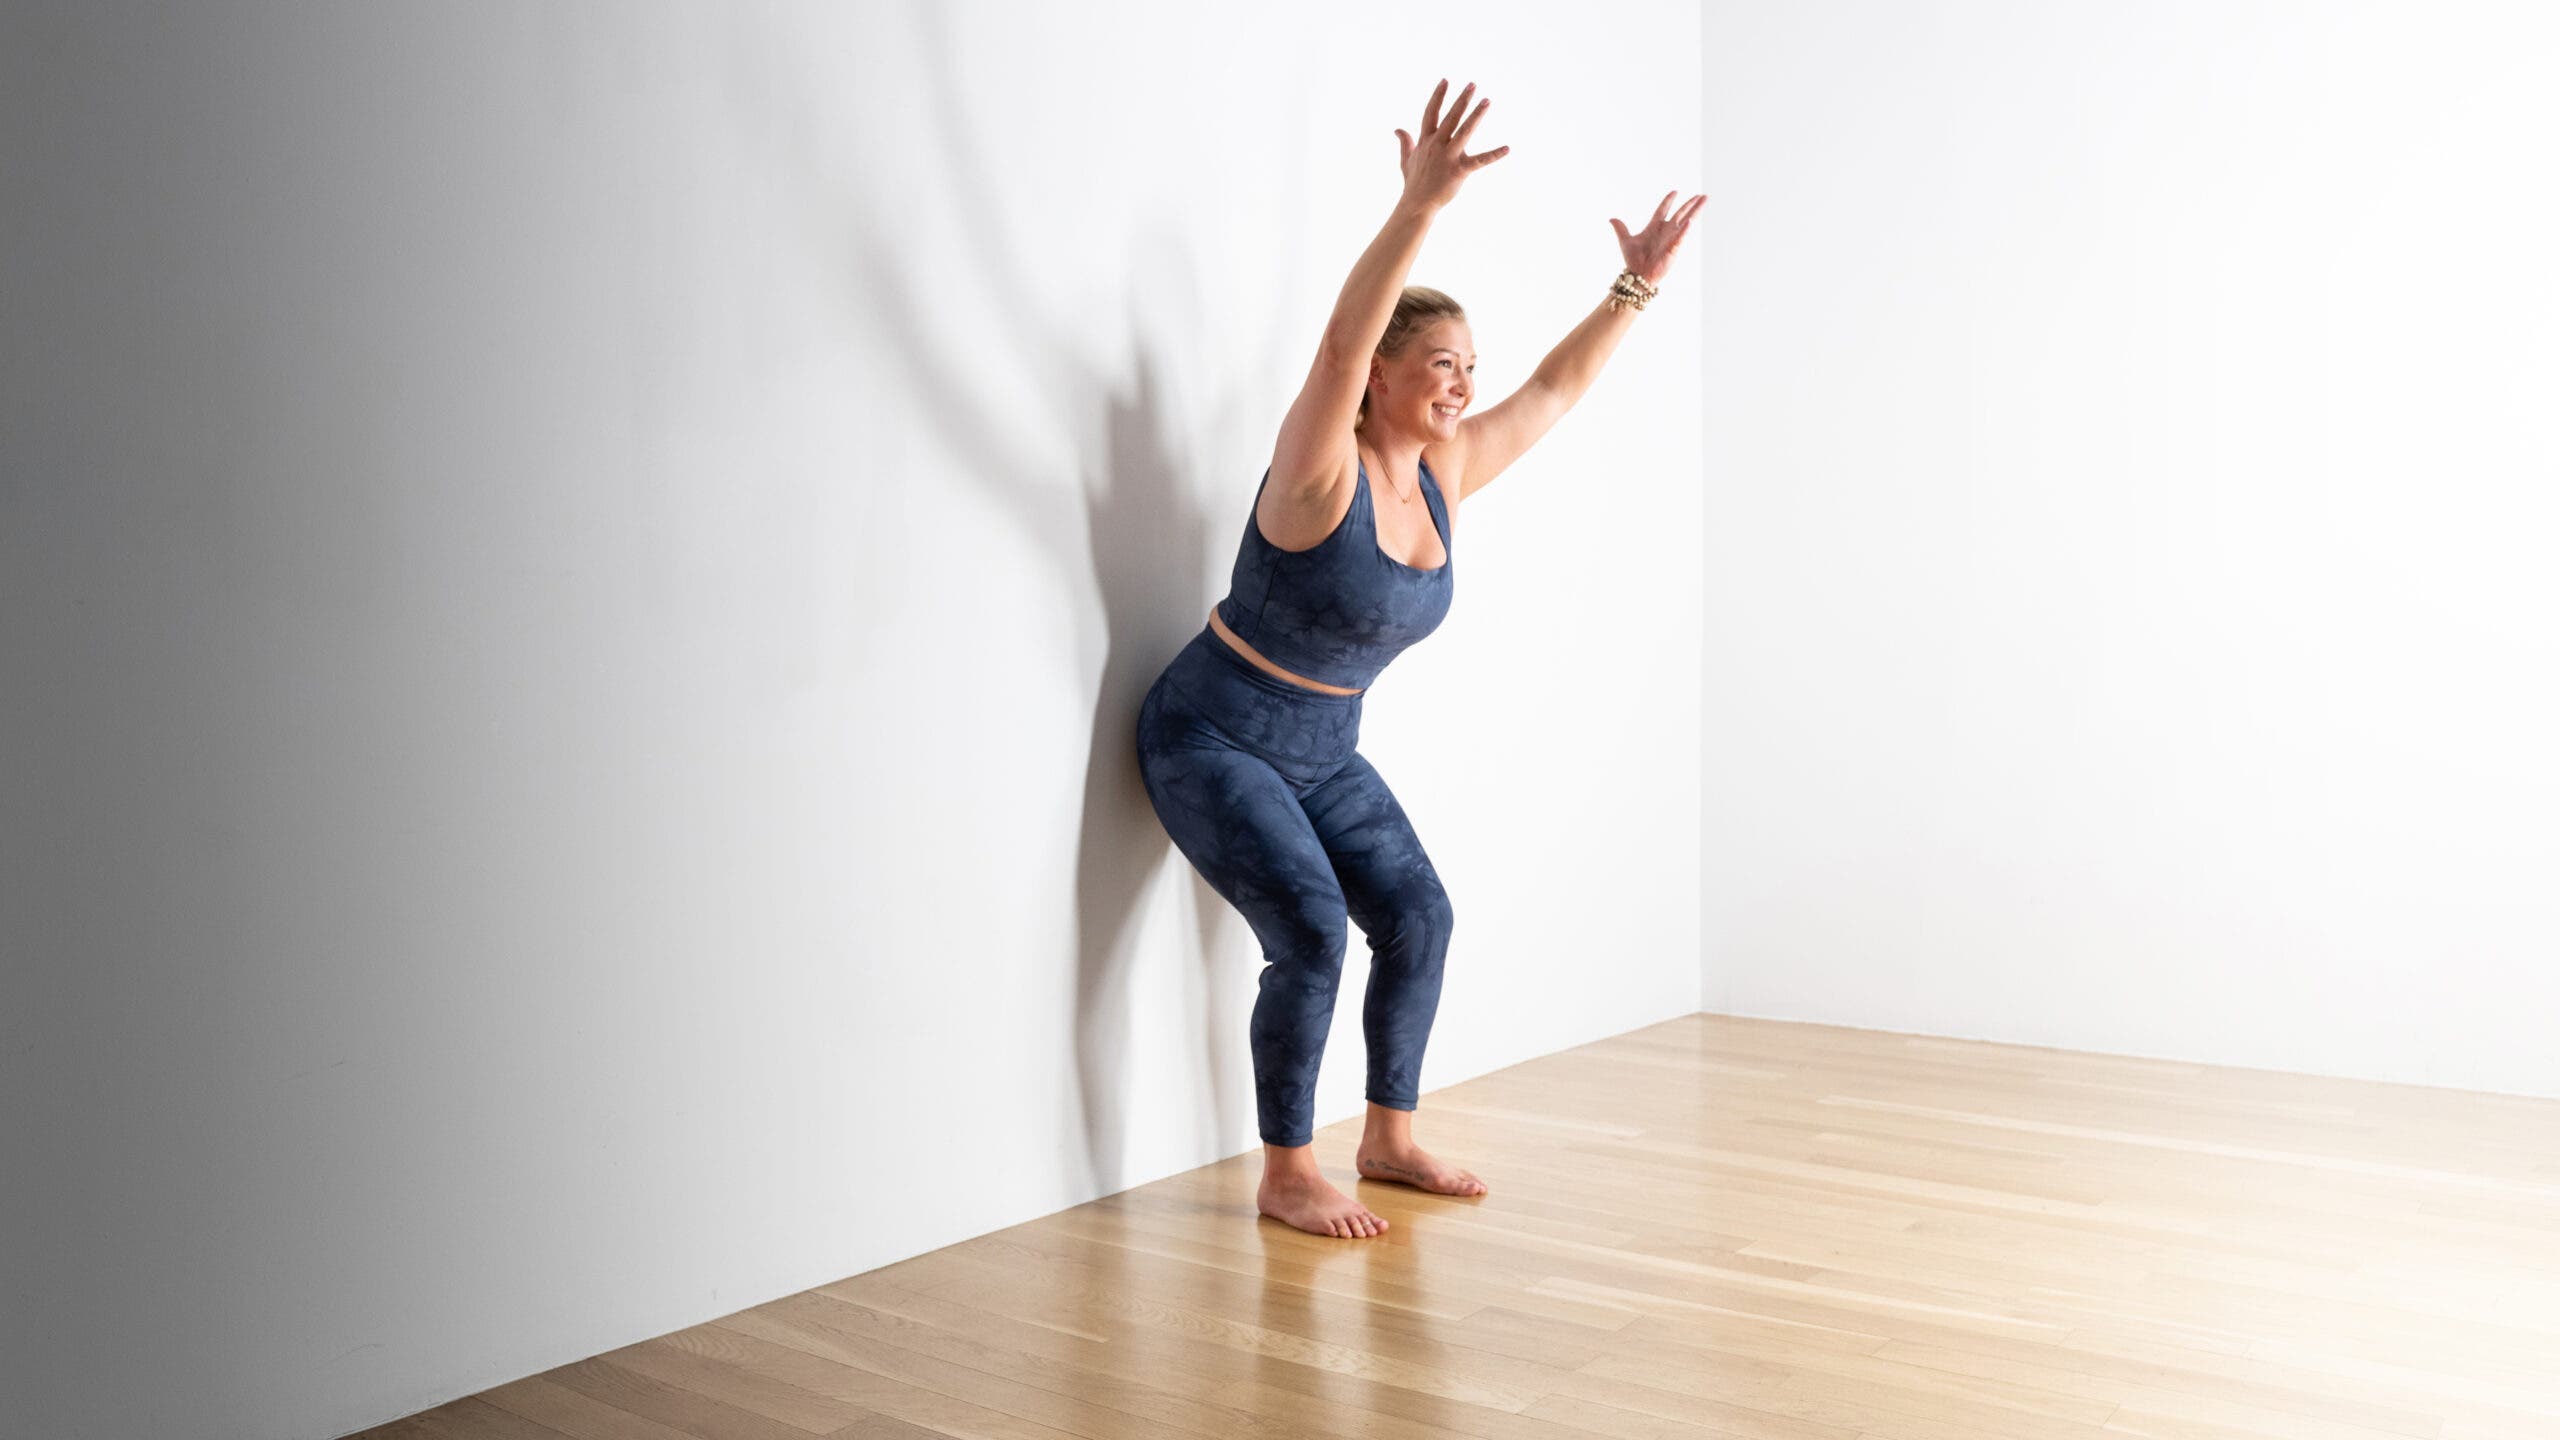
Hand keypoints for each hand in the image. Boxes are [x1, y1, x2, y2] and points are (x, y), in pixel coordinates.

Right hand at [1395, 79, 1508, 211]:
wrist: (1417, 204)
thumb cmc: (1413, 183)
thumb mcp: (1406, 160)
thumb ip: (1405, 142)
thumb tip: (1397, 129)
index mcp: (1426, 141)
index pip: (1431, 113)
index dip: (1438, 96)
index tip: (1445, 81)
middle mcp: (1437, 145)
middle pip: (1450, 117)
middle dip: (1462, 100)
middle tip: (1472, 85)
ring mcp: (1448, 157)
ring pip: (1464, 131)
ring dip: (1476, 115)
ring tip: (1487, 101)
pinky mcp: (1459, 170)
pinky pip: (1480, 160)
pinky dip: (1494, 155)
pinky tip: (1507, 148)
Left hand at [1610, 191, 1706, 284]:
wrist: (1638, 275)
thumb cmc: (1633, 260)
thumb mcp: (1626, 240)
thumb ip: (1621, 228)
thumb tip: (1611, 218)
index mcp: (1654, 227)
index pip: (1663, 209)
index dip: (1668, 200)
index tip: (1675, 192)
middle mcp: (1665, 231)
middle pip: (1680, 212)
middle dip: (1690, 203)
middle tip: (1700, 195)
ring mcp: (1671, 238)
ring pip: (1686, 220)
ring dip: (1695, 210)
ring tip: (1704, 199)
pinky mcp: (1673, 247)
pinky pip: (1681, 236)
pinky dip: (1685, 229)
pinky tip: (1691, 220)